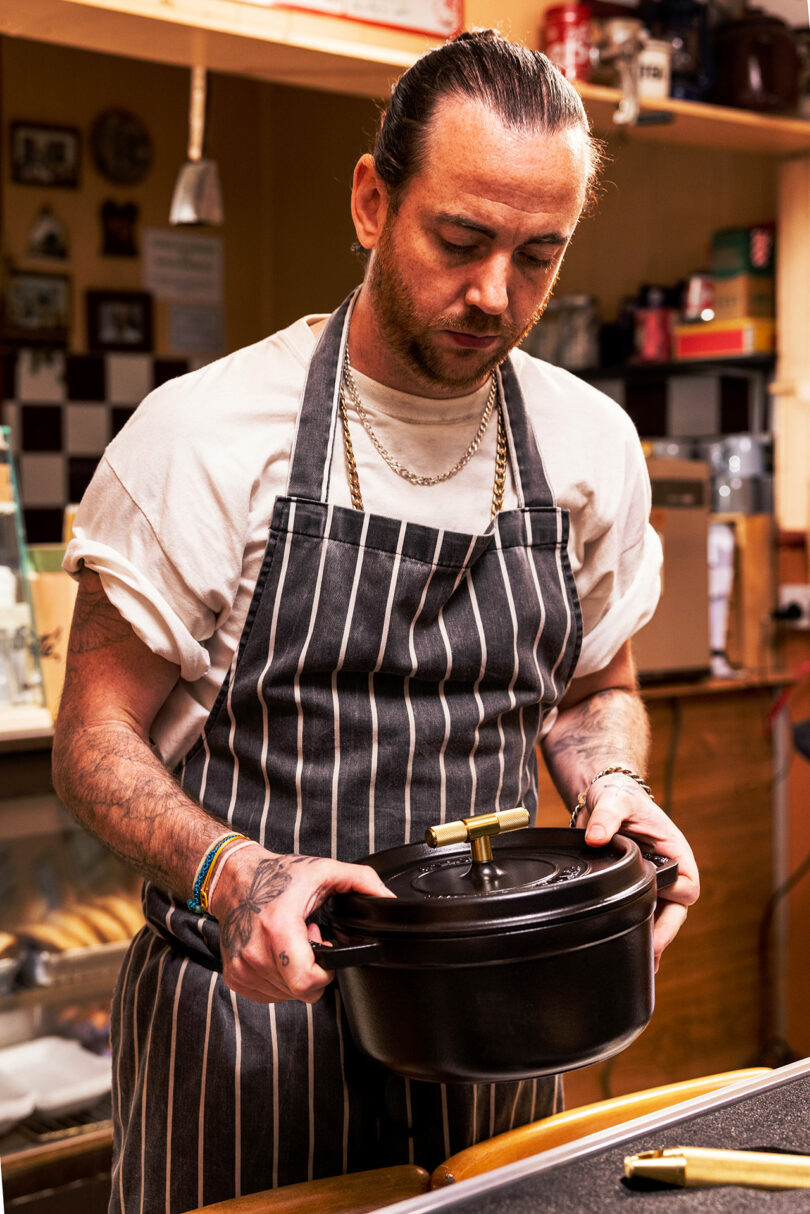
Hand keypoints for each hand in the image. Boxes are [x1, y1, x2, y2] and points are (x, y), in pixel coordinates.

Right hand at [209, 842, 393, 1002]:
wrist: (234, 879)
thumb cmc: (275, 875)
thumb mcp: (323, 871)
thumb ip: (362, 882)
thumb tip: (388, 901)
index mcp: (278, 929)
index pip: (308, 981)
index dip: (327, 971)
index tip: (326, 948)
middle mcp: (256, 953)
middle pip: (301, 991)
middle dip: (314, 970)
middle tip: (309, 938)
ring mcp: (243, 968)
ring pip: (287, 996)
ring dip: (295, 973)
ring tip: (291, 941)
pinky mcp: (235, 977)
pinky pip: (270, 995)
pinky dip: (279, 978)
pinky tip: (278, 951)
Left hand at [579, 774, 699, 969]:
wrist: (602, 797)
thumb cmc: (619, 795)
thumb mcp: (615, 800)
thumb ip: (608, 817)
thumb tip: (597, 838)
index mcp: (675, 852)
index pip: (687, 885)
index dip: (675, 897)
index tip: (658, 906)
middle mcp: (668, 871)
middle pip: (676, 910)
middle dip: (665, 933)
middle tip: (651, 952)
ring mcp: (652, 883)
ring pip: (660, 918)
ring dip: (653, 938)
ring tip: (645, 964)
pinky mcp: (633, 889)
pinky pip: (641, 915)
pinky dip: (638, 932)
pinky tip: (630, 952)